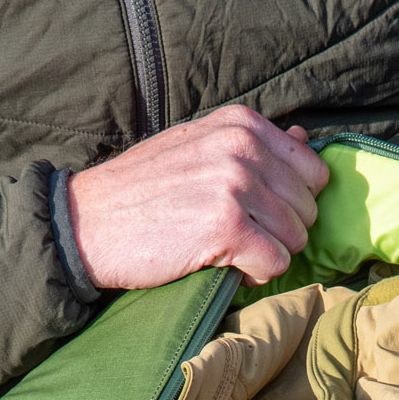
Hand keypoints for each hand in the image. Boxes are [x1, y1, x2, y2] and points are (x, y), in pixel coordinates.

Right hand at [67, 106, 331, 288]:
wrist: (86, 222)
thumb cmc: (142, 190)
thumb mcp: (197, 146)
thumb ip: (253, 143)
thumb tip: (303, 136)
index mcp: (240, 124)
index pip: (312, 170)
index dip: (290, 200)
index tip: (256, 211)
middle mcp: (242, 147)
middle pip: (306, 208)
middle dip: (279, 231)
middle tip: (235, 235)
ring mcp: (235, 185)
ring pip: (295, 238)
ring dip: (265, 254)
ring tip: (225, 249)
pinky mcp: (226, 228)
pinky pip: (275, 263)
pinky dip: (253, 275)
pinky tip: (221, 264)